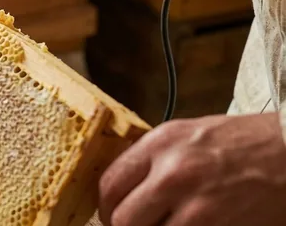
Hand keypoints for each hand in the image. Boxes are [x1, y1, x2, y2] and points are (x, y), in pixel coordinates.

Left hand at [99, 113, 285, 225]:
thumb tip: (125, 188)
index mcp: (161, 144)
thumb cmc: (244, 143)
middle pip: (123, 219)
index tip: (112, 215)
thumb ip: (153, 160)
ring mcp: (198, 206)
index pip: (109, 184)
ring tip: (167, 225)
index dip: (106, 207)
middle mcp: (173, 173)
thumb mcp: (189, 135)